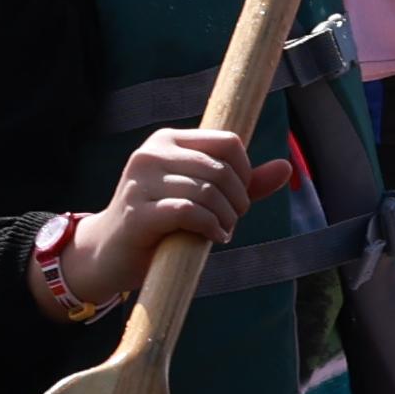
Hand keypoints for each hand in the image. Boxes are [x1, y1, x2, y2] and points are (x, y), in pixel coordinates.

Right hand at [60, 127, 292, 316]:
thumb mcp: (201, 196)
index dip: (245, 171)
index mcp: (167, 140)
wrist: (108, 253)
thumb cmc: (160, 223)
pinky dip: (210, 227)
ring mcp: (141, 181)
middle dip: (238, 200)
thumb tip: (286, 167)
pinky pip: (190, 212)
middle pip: (221, 168)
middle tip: (232, 221)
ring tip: (222, 231)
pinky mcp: (138, 212)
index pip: (228, 141)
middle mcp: (152, 153)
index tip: (238, 197)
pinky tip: (211, 237)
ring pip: (208, 191)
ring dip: (226, 217)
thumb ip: (242, 183)